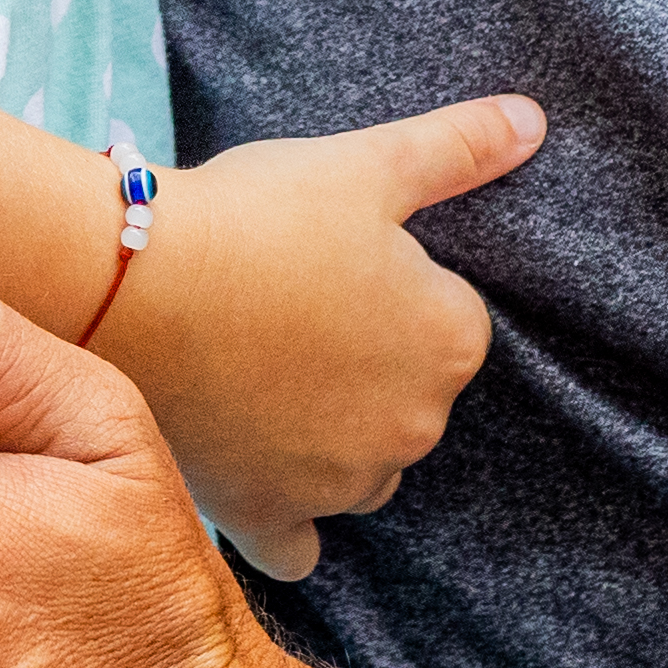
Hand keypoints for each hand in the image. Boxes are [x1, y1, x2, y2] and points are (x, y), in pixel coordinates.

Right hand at [97, 97, 542, 579]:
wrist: (134, 286)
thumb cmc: (255, 218)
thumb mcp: (365, 164)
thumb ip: (457, 148)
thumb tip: (532, 120)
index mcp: (449, 342)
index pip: (446, 317)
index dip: (389, 282)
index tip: (331, 258)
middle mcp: (414, 427)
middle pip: (405, 393)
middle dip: (363, 360)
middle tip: (285, 304)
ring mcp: (342, 482)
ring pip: (361, 465)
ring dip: (328, 434)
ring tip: (256, 368)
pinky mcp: (270, 515)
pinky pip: (298, 547)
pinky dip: (288, 522)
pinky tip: (264, 485)